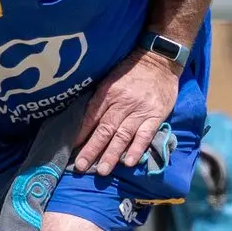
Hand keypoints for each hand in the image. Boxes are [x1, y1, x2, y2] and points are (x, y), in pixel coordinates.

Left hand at [72, 50, 180, 175]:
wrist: (160, 59)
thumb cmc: (131, 71)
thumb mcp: (110, 80)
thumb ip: (99, 100)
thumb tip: (84, 123)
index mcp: (108, 93)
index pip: (91, 117)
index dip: (80, 134)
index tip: (71, 150)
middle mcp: (122, 103)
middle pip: (104, 129)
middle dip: (92, 149)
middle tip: (81, 166)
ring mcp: (140, 110)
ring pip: (123, 135)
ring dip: (111, 154)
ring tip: (102, 170)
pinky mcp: (156, 115)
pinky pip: (145, 134)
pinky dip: (136, 149)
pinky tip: (128, 162)